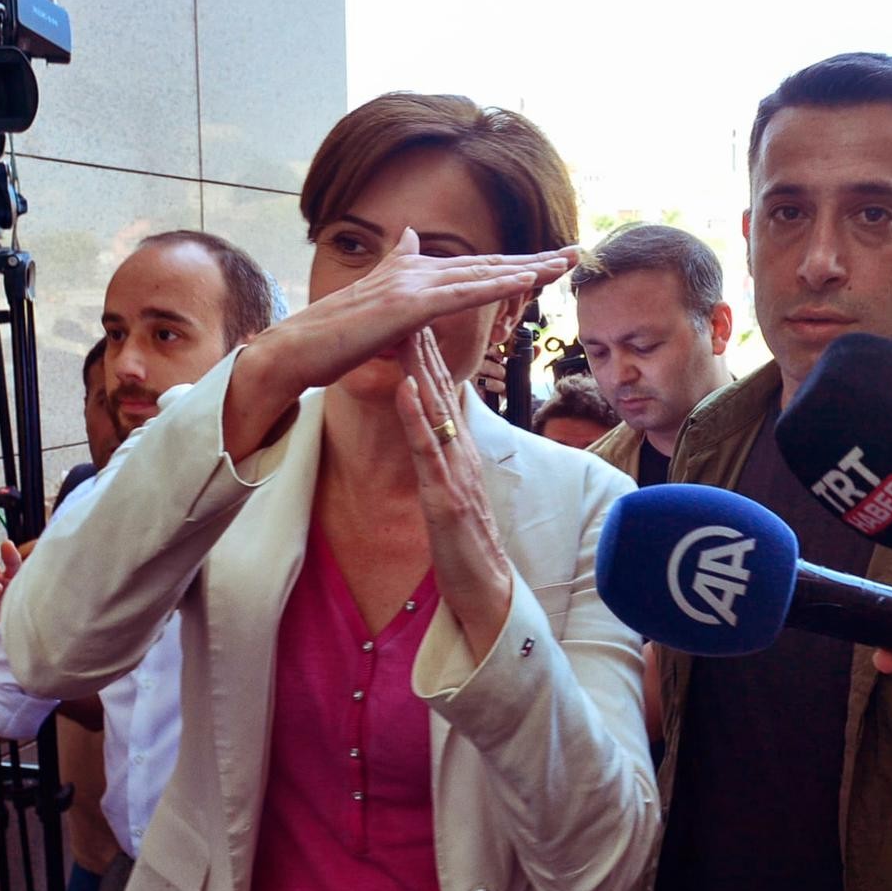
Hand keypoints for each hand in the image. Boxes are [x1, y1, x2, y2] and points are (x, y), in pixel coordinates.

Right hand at [268, 228, 574, 398]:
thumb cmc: (334, 337)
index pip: (474, 268)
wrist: (297, 349)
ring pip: (482, 273)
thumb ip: (396, 270)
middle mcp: (416, 271)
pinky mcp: (407, 306)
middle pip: (488, 263)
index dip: (515, 263)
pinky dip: (496, 284)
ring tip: (565, 262)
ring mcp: (412, 286)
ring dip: (528, 267)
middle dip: (536, 259)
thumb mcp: (374, 303)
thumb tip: (410, 238)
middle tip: (577, 253)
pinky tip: (526, 280)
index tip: (551, 262)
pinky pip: (462, 294)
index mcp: (412, 274)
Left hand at [396, 327, 512, 657]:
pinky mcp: (446, 499)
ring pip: (438, 411)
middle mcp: (463, 454)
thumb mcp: (451, 491)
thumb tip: (430, 430)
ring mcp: (457, 474)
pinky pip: (428, 451)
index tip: (415, 312)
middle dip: (426, 344)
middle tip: (413, 297)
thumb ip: (442, 458)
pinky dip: (415, 417)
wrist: (487, 593)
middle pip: (443, 390)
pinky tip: (404, 388)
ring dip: (423, 367)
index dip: (429, 352)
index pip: (444, 393)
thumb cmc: (466, 545)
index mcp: (462, 452)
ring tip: (408, 326)